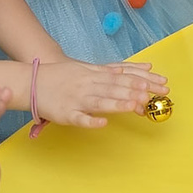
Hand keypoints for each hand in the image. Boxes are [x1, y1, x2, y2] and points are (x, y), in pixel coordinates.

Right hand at [32, 59, 162, 128]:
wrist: (32, 81)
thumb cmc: (62, 75)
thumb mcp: (86, 69)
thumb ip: (110, 71)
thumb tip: (134, 69)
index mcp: (94, 75)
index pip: (123, 77)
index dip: (142, 80)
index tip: (159, 84)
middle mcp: (88, 85)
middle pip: (115, 88)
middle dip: (134, 91)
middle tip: (152, 96)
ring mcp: (77, 100)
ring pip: (100, 102)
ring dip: (117, 104)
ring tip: (134, 106)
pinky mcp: (66, 114)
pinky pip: (80, 118)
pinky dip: (91, 121)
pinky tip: (103, 124)